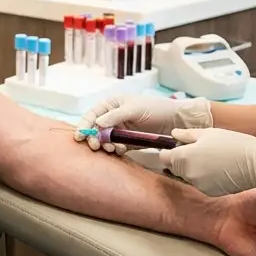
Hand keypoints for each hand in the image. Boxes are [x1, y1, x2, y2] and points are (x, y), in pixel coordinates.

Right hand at [74, 95, 213, 153]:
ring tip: (112, 148)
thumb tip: (97, 123)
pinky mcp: (127, 142)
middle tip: (96, 146)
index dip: (84, 124)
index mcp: (112, 105)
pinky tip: (121, 150)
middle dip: (94, 137)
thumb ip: (115, 116)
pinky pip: (115, 147)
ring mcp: (120, 130)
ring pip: (104, 140)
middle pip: (95, 129)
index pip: (92, 114)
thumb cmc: (155, 109)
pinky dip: (115, 150)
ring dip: (105, 145)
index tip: (80, 136)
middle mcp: (113, 117)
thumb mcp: (134, 109)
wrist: (175, 122)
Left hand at [160, 128, 255, 201]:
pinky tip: (218, 169)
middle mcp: (187, 174)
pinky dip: (204, 177)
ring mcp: (198, 185)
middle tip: (198, 150)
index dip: (169, 151)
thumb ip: (187, 135)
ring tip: (211, 158)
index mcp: (184, 157)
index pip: (165, 157)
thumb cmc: (232, 143)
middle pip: (175, 167)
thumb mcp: (208, 133)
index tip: (178, 147)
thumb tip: (173, 135)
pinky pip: (200, 183)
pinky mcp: (209, 192)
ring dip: (193, 169)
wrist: (255, 163)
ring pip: (188, 176)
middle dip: (181, 160)